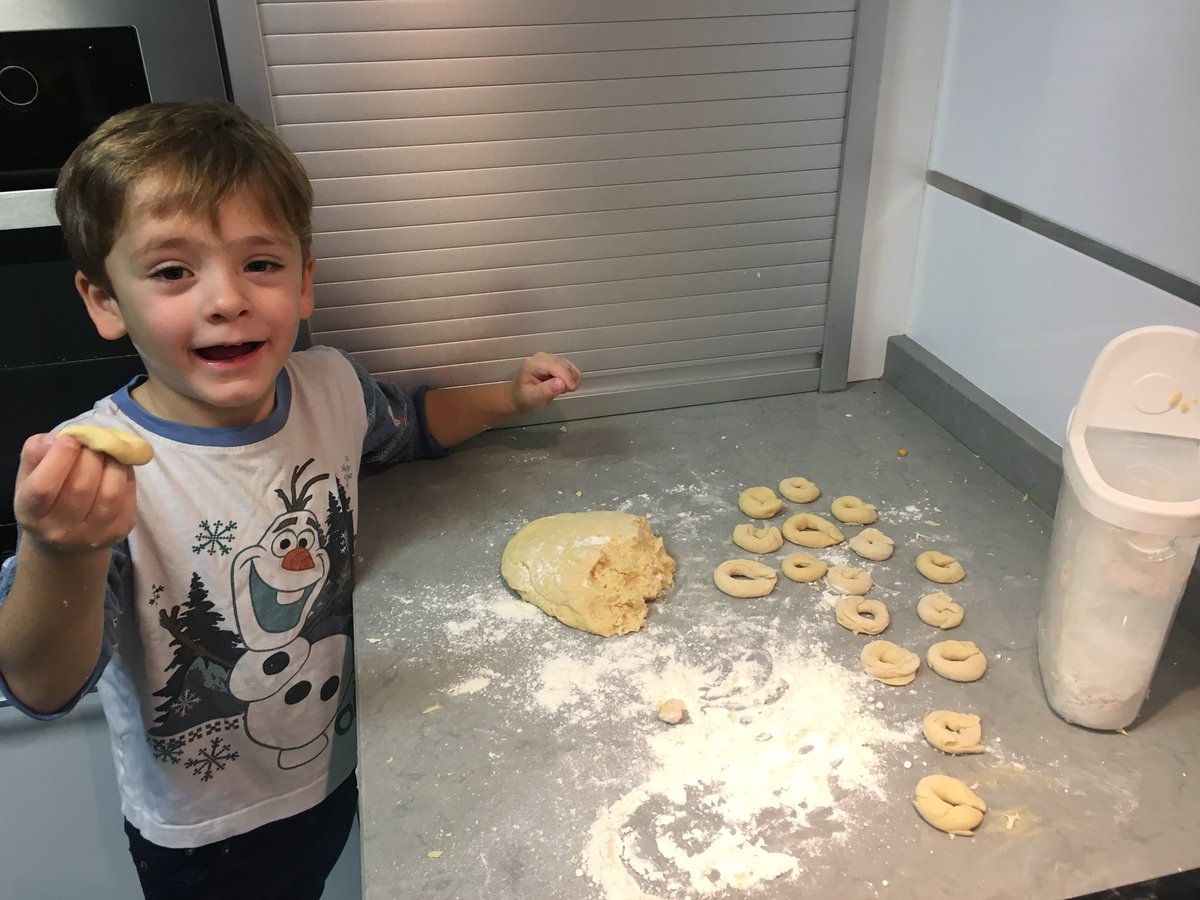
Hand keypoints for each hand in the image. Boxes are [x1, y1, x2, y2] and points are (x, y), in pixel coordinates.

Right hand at [13, 432, 137, 555]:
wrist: (66, 543)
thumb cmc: (45, 500)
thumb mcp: (28, 477)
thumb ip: (35, 454)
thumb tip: (56, 438)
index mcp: (31, 515)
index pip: (44, 487)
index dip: (59, 458)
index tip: (69, 438)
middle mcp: (61, 531)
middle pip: (81, 486)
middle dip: (89, 455)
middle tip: (91, 440)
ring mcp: (94, 534)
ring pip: (110, 492)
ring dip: (112, 462)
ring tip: (106, 450)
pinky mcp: (120, 531)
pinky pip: (127, 495)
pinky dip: (126, 473)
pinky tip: (118, 464)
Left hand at [511, 352, 581, 413]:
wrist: (520, 396)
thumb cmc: (524, 397)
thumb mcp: (533, 398)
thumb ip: (546, 390)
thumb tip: (561, 383)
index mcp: (533, 364)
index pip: (555, 366)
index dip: (566, 376)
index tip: (571, 388)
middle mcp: (542, 358)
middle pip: (564, 364)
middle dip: (569, 379)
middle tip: (567, 392)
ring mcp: (550, 359)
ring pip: (569, 365)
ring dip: (571, 379)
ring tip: (562, 390)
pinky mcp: (557, 363)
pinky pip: (570, 367)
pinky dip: (572, 377)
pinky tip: (565, 385)